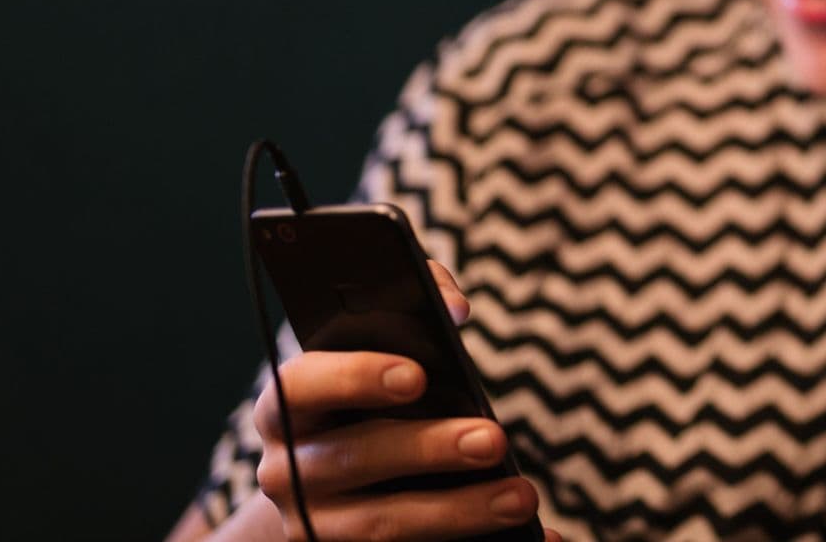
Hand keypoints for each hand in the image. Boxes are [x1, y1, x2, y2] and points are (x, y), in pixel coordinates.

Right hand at [250, 261, 554, 541]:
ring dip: (458, 513)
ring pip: (382, 524)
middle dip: (429, 449)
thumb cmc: (366, 402)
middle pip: (355, 460)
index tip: (419, 375)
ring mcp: (313, 526)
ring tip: (521, 497)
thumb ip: (413, 306)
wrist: (320, 494)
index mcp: (288, 406)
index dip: (356, 377)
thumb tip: (456, 307)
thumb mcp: (375, 353)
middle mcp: (287, 470)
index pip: (302, 386)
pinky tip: (537, 541)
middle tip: (494, 438)